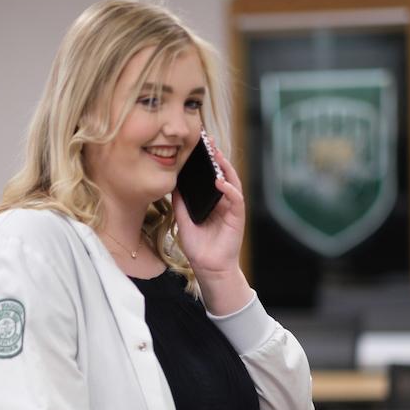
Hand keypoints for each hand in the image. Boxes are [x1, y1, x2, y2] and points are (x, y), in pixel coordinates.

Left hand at [172, 142, 252, 315]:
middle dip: (216, 156)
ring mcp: (232, 208)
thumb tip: (172, 184)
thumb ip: (180, 203)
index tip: (197, 145)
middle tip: (208, 140)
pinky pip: (236, 198)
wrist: (209, 269)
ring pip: (232, 181)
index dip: (206, 161)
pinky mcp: (237, 217)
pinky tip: (220, 181)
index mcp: (212, 200)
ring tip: (216, 154)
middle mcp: (224, 201)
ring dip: (225, 167)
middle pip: (223, 173)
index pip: (211, 175)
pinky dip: (229, 188)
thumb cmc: (199, 247)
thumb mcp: (184, 220)